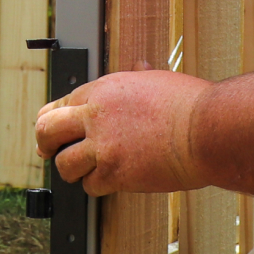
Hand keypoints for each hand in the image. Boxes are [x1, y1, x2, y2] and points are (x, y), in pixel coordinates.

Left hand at [34, 68, 214, 195]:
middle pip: (47, 131)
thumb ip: (138, 76)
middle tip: (49, 152)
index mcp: (103, 90)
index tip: (52, 131)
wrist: (208, 129)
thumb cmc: (191, 104)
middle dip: (46, 144)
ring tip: (87, 171)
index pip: (58, 104)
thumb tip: (139, 67)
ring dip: (74, 170)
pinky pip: (91, 185)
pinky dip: (98, 186)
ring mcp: (103, 146)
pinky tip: (111, 181)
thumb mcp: (157, 79)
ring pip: (64, 164)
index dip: (51, 120)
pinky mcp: (115, 172)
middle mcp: (96, 116)